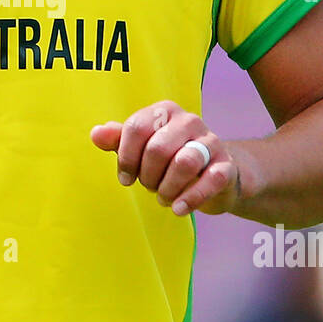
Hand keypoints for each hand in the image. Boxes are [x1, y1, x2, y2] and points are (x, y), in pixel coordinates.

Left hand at [90, 100, 242, 216]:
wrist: (213, 175)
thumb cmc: (170, 159)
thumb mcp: (141, 148)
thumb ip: (119, 139)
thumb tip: (96, 134)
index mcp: (164, 112)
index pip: (136, 129)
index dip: (126, 158)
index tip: (126, 179)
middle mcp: (189, 121)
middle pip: (157, 148)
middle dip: (148, 176)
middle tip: (150, 187)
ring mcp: (211, 142)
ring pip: (184, 163)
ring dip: (167, 188)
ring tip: (164, 199)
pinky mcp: (226, 166)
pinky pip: (210, 181)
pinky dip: (190, 199)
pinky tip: (178, 209)